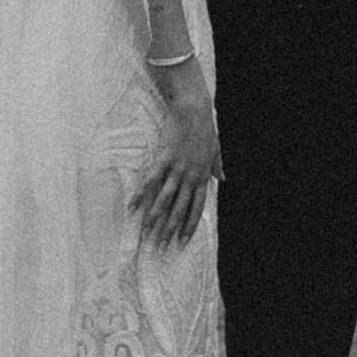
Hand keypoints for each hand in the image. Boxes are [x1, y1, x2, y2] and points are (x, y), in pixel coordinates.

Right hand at [134, 75, 219, 248]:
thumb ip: (217, 165)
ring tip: (147, 233)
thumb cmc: (204, 127)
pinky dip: (141, 195)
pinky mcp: (163, 159)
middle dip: (170, 229)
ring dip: (155, 218)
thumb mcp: (215, 148)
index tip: (182, 241)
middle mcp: (190, 176)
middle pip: (179, 208)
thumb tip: (223, 177)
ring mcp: (177, 169)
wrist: (193, 109)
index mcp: (202, 176)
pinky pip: (151, 181)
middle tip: (161, 246)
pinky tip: (133, 207)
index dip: (188, 225)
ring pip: (165, 199)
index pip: (195, 207)